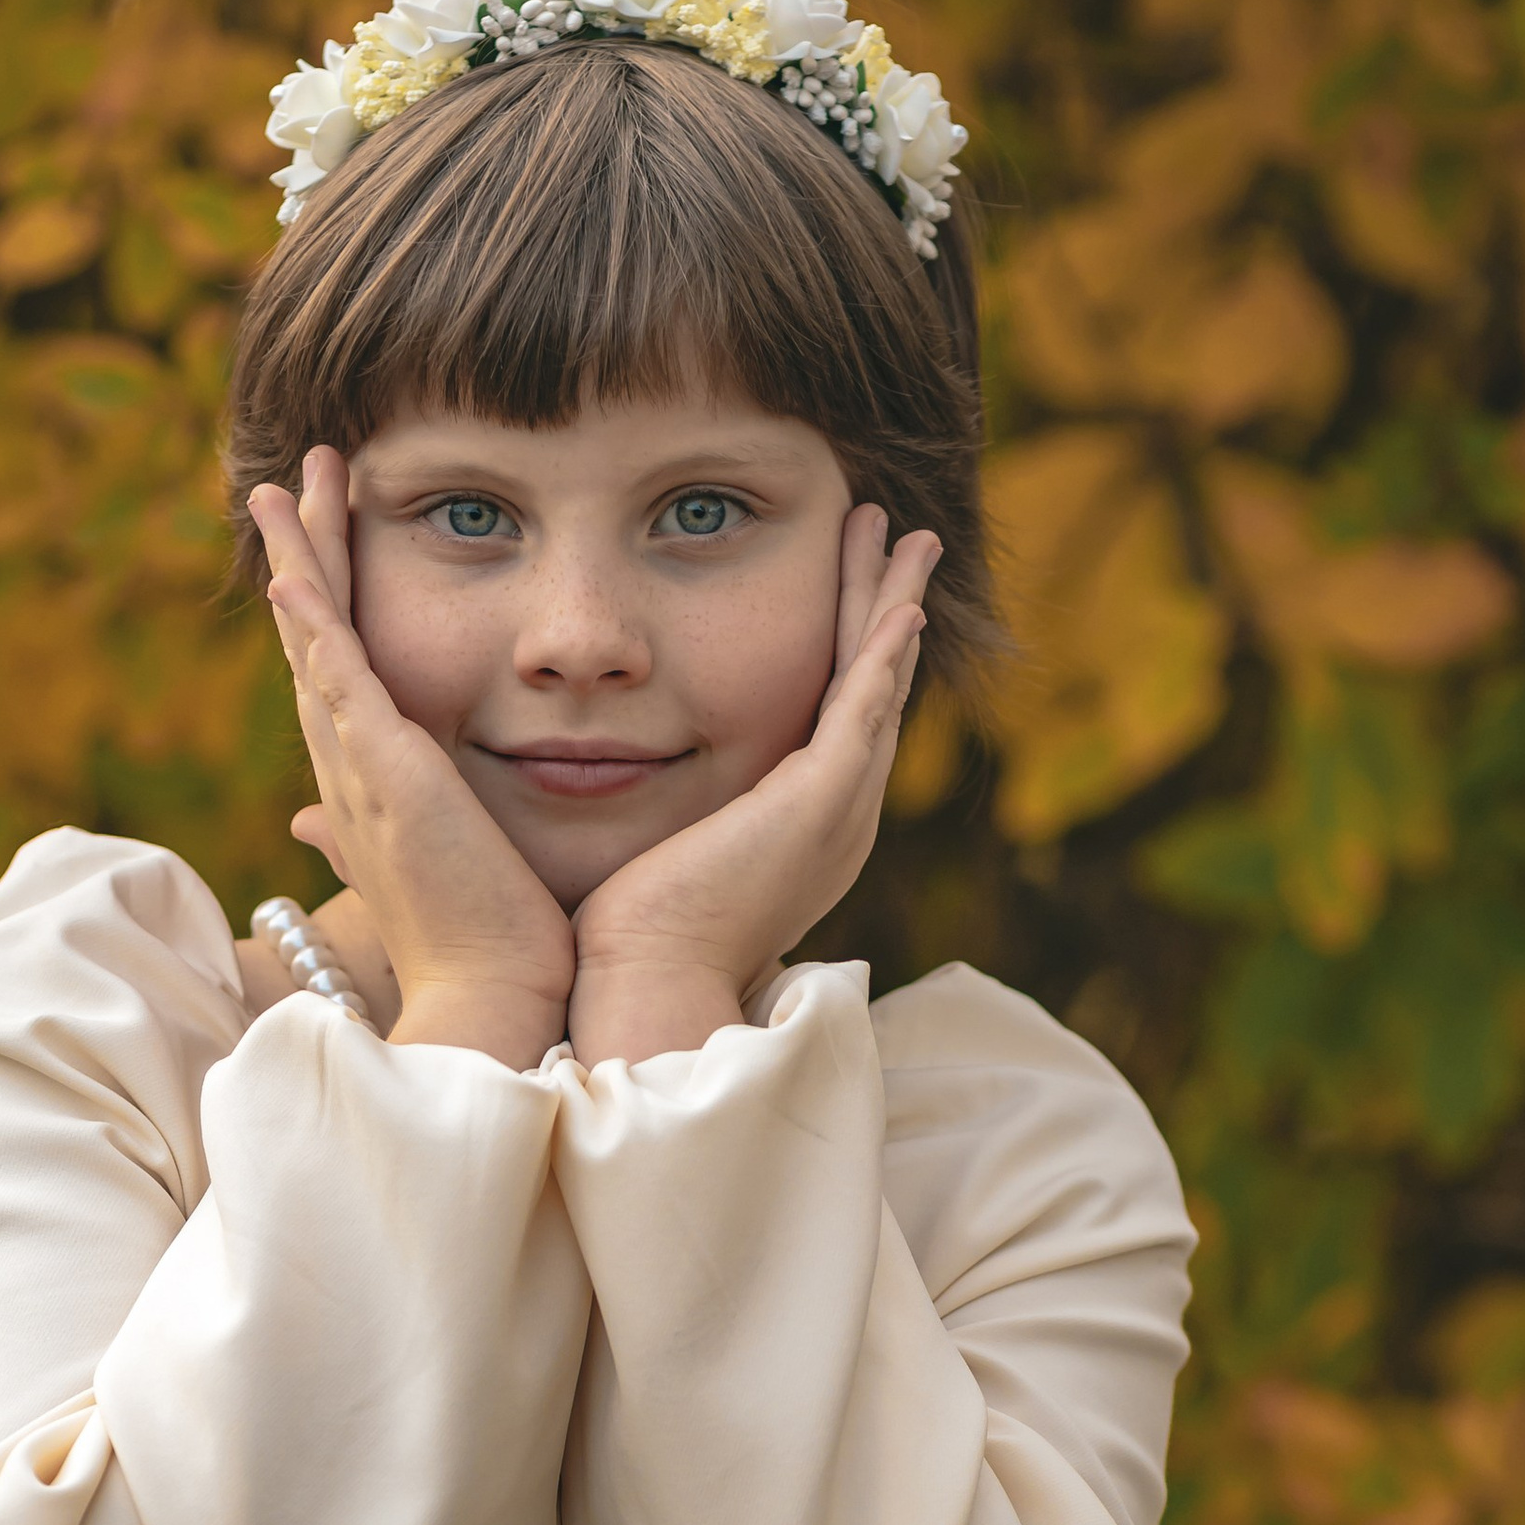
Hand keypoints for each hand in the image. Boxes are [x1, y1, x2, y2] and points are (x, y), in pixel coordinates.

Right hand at [250, 450, 574, 1067]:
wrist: (491, 1002)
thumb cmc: (492, 947)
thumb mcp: (456, 867)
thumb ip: (410, 834)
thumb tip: (339, 837)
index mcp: (371, 785)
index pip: (339, 671)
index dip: (326, 600)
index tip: (324, 537)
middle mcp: (348, 770)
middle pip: (312, 638)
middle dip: (302, 552)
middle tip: (292, 479)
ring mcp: (358, 768)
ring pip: (314, 638)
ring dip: (299, 556)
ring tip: (290, 483)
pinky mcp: (383, 772)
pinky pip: (336, 675)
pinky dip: (314, 618)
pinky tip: (295, 566)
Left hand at [566, 512, 938, 1065]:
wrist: (648, 988)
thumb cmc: (632, 945)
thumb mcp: (662, 862)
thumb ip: (671, 821)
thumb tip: (618, 791)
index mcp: (802, 833)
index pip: (837, 719)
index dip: (849, 648)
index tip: (851, 589)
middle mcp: (836, 821)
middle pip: (872, 689)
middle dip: (884, 608)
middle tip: (900, 539)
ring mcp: (838, 811)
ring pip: (878, 683)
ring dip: (892, 604)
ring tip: (907, 536)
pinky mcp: (822, 801)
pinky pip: (865, 707)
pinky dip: (885, 650)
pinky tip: (901, 600)